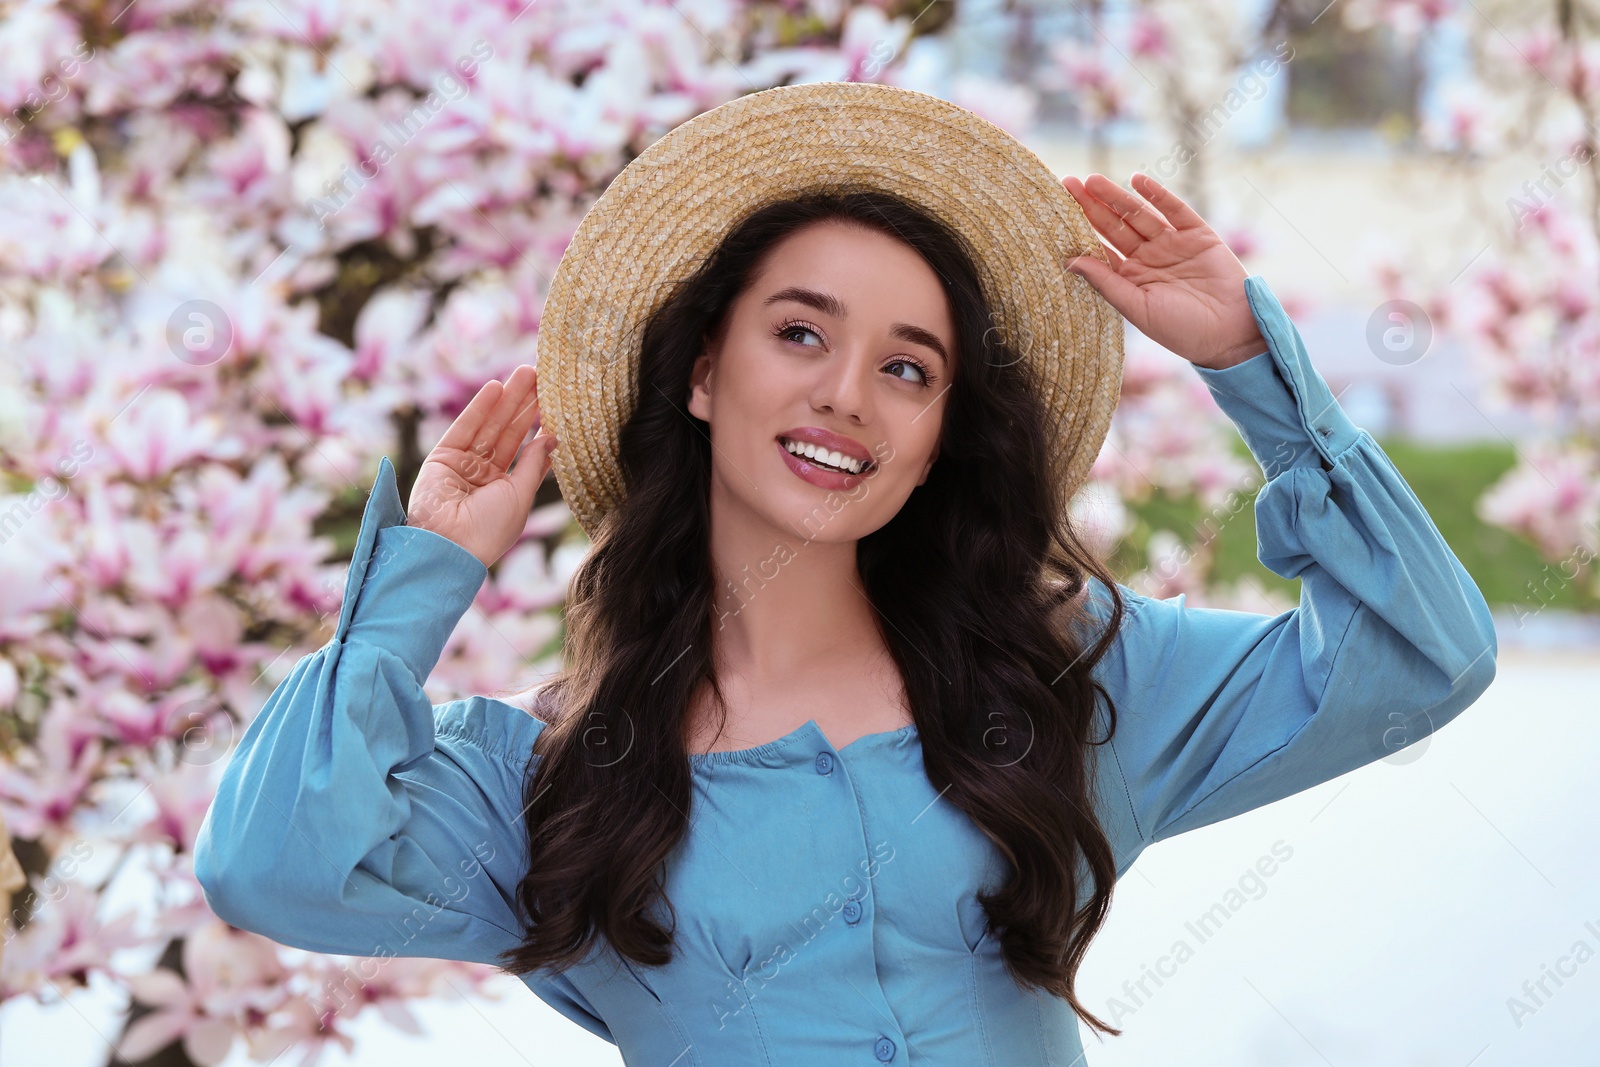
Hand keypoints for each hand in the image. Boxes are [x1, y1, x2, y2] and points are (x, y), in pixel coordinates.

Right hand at [406, 364, 557, 567]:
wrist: (450, 547)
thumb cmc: (489, 530)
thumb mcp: (520, 495)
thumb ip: (533, 463)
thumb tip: (552, 436)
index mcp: (503, 489)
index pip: (523, 450)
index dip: (536, 425)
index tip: (552, 401)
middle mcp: (482, 475)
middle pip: (507, 432)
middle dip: (523, 404)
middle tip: (540, 375)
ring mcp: (461, 465)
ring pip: (488, 426)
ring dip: (506, 399)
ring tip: (525, 372)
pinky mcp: (441, 457)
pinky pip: (464, 428)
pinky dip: (479, 408)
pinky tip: (496, 387)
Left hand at [1062, 172, 1267, 370]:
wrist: (1230, 334)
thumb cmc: (1181, 330)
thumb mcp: (1137, 308)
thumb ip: (1106, 282)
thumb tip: (1070, 261)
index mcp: (1130, 278)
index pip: (1100, 248)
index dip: (1080, 230)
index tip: (1056, 212)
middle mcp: (1148, 258)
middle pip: (1115, 227)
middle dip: (1093, 206)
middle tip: (1068, 184)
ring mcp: (1172, 244)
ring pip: (1140, 215)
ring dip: (1118, 197)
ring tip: (1093, 180)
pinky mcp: (1198, 235)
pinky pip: (1175, 210)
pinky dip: (1158, 195)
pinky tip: (1138, 181)